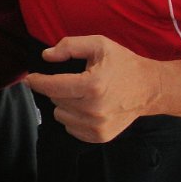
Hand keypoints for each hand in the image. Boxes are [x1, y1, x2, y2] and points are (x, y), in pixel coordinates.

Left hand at [24, 35, 160, 142]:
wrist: (150, 88)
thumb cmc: (123, 64)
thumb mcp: (99, 44)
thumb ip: (70, 46)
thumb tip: (46, 56)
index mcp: (92, 85)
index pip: (52, 86)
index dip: (37, 81)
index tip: (30, 78)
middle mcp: (94, 109)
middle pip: (55, 99)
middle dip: (57, 88)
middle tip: (74, 80)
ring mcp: (97, 126)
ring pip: (60, 115)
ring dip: (65, 104)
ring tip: (82, 94)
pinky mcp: (100, 136)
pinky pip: (71, 127)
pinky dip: (73, 117)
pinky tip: (88, 107)